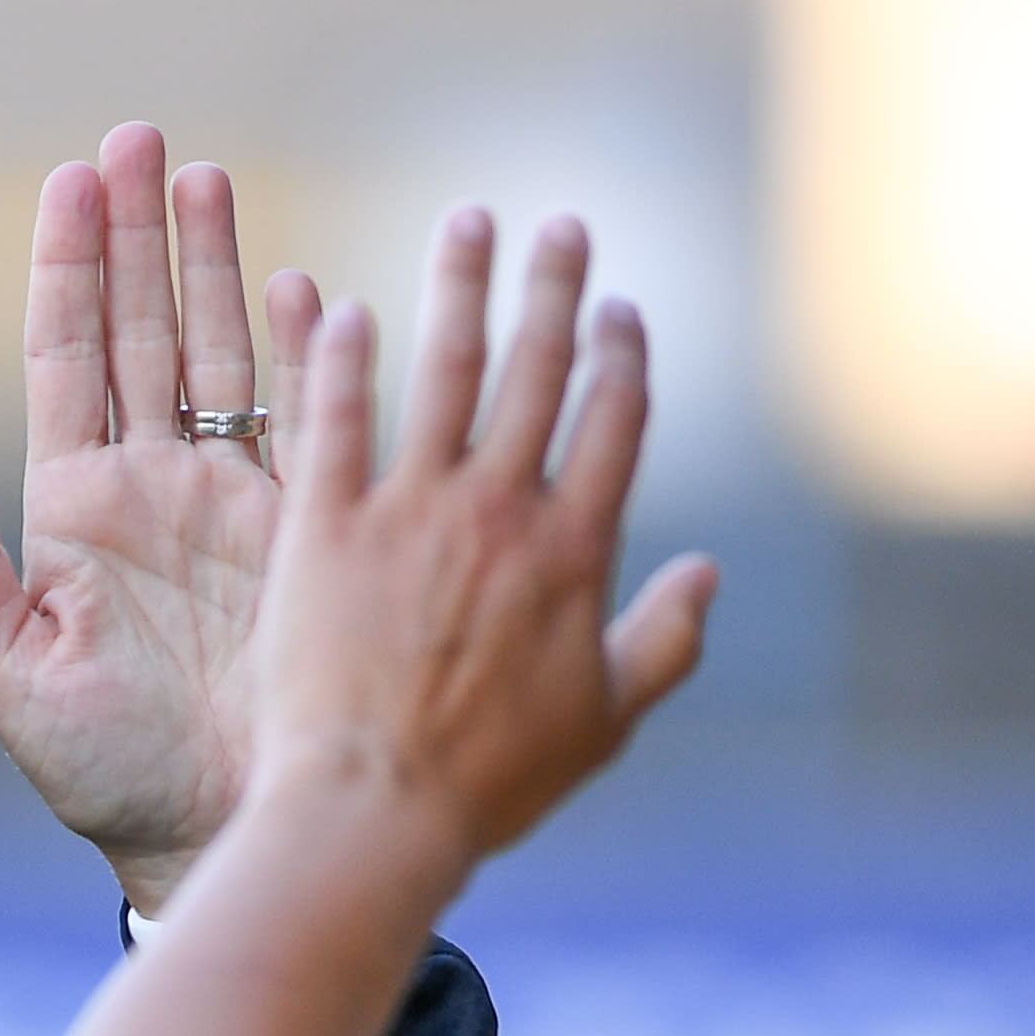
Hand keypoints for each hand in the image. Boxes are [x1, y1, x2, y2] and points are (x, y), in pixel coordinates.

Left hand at [0, 125, 315, 913]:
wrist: (213, 835)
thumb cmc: (107, 778)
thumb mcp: (16, 683)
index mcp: (73, 511)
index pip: (65, 360)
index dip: (66, 270)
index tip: (68, 182)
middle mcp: (150, 487)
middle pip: (141, 331)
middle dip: (137, 234)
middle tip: (136, 139)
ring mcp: (227, 500)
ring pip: (216, 352)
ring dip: (211, 266)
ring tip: (202, 174)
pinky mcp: (299, 528)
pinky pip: (301, 418)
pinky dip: (301, 352)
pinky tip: (296, 287)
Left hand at [247, 211, 717, 868]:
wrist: (374, 812)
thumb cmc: (489, 786)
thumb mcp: (601, 723)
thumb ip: (664, 641)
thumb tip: (710, 575)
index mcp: (575, 550)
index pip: (614, 421)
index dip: (623, 357)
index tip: (621, 312)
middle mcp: (500, 510)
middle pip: (539, 371)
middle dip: (557, 288)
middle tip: (562, 228)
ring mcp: (410, 511)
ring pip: (444, 369)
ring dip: (462, 287)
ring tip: (471, 223)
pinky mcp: (323, 528)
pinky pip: (335, 420)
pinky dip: (346, 360)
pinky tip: (350, 310)